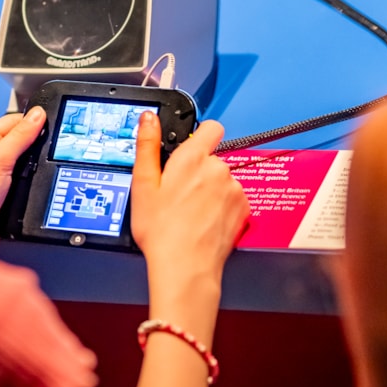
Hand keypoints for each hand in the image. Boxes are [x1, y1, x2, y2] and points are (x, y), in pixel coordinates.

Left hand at [0, 107, 45, 251]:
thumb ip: (19, 137)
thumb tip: (37, 116)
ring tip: (42, 167)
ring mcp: (0, 173)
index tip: (53, 124)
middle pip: (23, 139)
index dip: (34, 121)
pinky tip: (38, 182)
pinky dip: (35, 179)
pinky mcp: (8, 190)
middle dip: (38, 144)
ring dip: (36, 164)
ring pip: (27, 159)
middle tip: (52, 147)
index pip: (14, 120)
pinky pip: (27, 178)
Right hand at [129, 113, 248, 319]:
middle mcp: (218, 168)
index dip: (200, 135)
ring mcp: (234, 189)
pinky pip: (233, 197)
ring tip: (190, 211)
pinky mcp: (244, 208)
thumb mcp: (142, 185)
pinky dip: (222, 205)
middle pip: (212, 157)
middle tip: (178, 193)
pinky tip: (204, 221)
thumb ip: (148, 145)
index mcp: (192, 158)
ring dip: (211, 189)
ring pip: (223, 179)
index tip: (189, 149)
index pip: (210, 127)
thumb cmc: (161, 230)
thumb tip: (150, 118)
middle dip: (199, 170)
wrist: (185, 267)